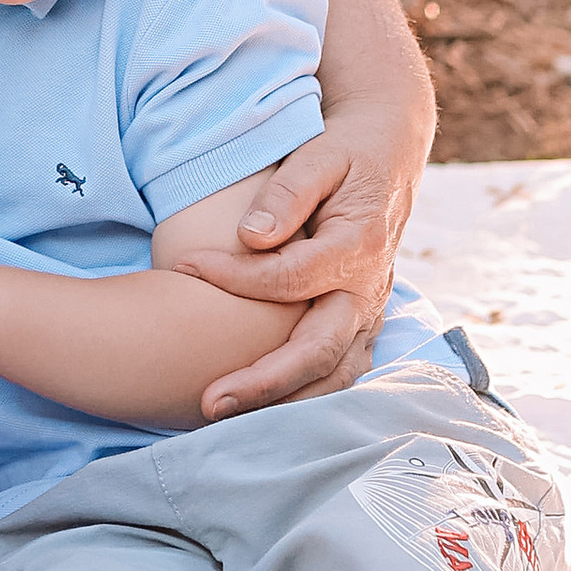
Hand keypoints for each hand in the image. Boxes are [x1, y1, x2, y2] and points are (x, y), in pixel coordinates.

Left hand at [164, 119, 414, 417]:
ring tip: (226, 418)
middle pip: (318, 352)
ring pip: (334, 376)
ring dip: (283, 404)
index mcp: (357, 247)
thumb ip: (288, 194)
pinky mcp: (361, 325)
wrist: (388, 156)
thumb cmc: (346, 153)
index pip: (289, 279)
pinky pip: (338, 373)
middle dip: (263, 383)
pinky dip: (304, 398)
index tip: (182, 265)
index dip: (233, 278)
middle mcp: (368, 291)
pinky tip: (260, 412)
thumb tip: (252, 236)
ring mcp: (369, 314)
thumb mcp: (319, 155)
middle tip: (208, 400)